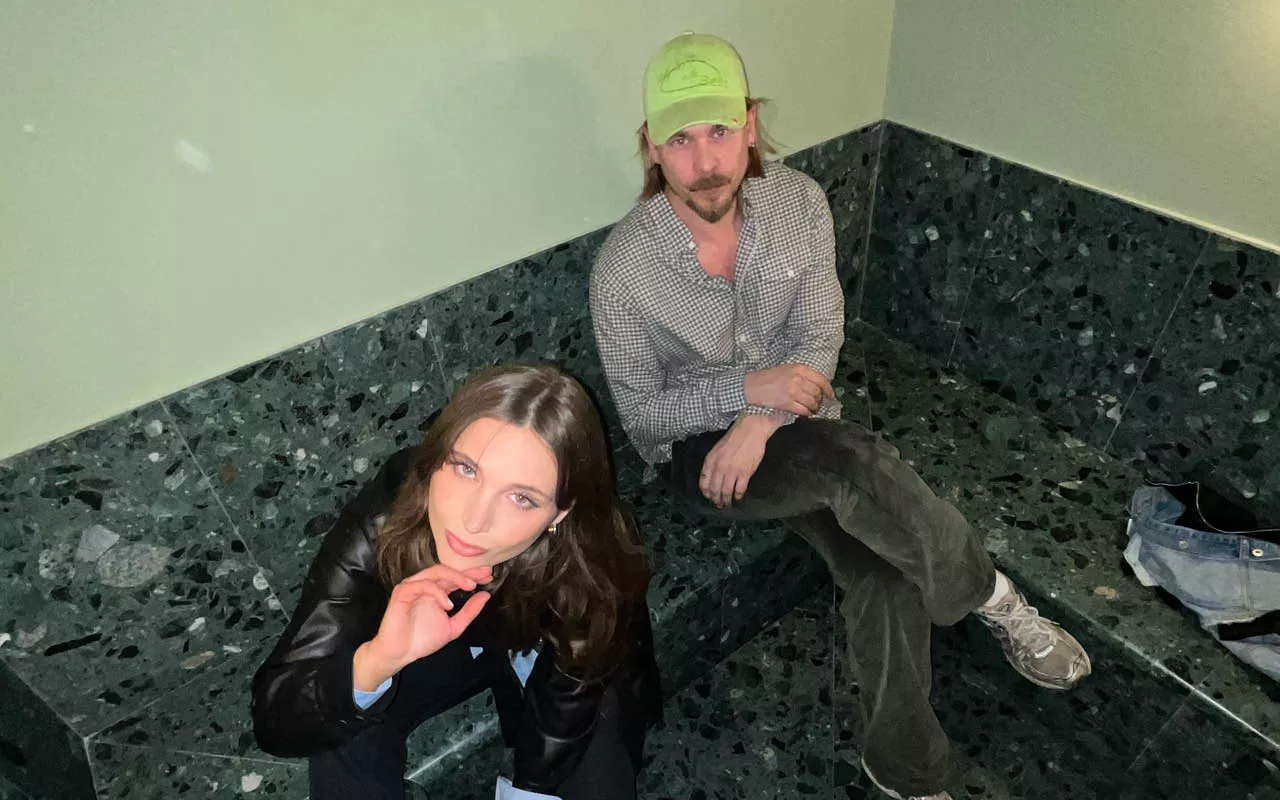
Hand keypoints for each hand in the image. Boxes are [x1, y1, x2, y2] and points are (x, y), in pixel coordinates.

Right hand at [353, 564, 491, 690]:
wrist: (400, 653)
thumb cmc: (422, 640)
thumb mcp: (453, 626)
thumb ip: (469, 612)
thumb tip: (486, 595)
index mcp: (436, 591)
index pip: (455, 578)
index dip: (472, 575)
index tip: (489, 576)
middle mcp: (425, 585)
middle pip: (447, 571)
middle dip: (467, 572)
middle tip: (484, 575)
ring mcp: (413, 587)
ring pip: (435, 572)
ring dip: (455, 577)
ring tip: (470, 586)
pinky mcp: (402, 592)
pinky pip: (422, 585)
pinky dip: (437, 592)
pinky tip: (448, 604)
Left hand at [699, 414, 784, 507]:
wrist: (750, 429)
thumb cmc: (734, 438)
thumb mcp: (717, 449)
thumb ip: (713, 463)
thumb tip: (712, 478)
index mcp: (710, 461)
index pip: (704, 482)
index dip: (706, 493)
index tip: (709, 497)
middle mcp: (719, 467)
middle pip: (715, 490)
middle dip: (716, 500)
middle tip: (719, 504)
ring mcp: (732, 471)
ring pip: (726, 492)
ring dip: (726, 501)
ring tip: (728, 504)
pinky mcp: (745, 473)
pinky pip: (739, 489)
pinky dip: (738, 496)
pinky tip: (738, 498)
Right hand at [743, 364, 833, 415]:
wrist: (752, 386)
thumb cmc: (768, 377)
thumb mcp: (787, 369)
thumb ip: (802, 374)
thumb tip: (818, 385)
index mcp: (799, 368)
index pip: (821, 379)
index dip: (828, 389)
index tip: (831, 396)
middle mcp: (798, 379)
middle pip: (817, 392)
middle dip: (820, 400)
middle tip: (818, 403)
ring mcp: (792, 391)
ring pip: (812, 402)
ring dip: (814, 408)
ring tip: (812, 409)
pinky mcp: (787, 403)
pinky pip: (803, 410)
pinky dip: (807, 413)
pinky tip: (806, 413)